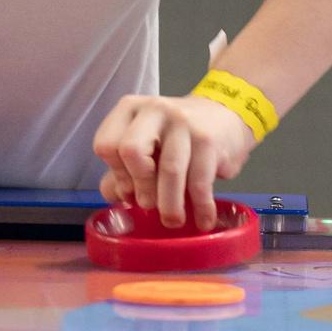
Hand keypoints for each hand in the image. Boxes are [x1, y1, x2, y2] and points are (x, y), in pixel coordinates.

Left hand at [93, 93, 257, 226]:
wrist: (224, 118)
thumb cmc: (177, 138)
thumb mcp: (147, 145)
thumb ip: (123, 169)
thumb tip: (113, 196)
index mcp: (129, 109)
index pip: (106, 145)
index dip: (117, 175)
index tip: (130, 192)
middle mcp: (154, 110)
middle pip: (131, 151)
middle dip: (140, 187)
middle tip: (150, 206)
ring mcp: (183, 122)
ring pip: (168, 171)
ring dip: (170, 205)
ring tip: (173, 220)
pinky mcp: (208, 139)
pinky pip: (199, 181)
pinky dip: (200, 207)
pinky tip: (202, 219)